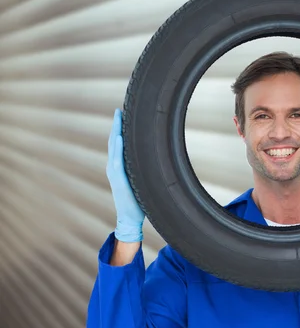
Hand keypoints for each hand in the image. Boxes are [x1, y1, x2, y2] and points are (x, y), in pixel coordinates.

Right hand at [106, 108, 144, 241]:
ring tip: (118, 117)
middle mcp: (114, 167)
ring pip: (114, 147)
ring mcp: (115, 172)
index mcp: (119, 166)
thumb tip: (155, 156)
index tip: (124, 114)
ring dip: (116, 131)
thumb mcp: (141, 180)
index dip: (120, 129)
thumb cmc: (137, 200)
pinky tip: (120, 136)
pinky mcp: (119, 179)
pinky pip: (118, 160)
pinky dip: (118, 148)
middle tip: (120, 109)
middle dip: (117, 125)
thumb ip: (143, 168)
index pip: (118, 143)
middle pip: (114, 141)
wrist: (130, 218)